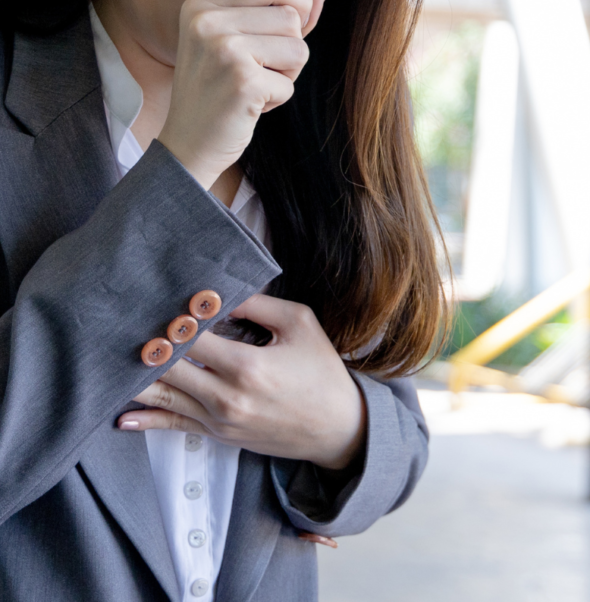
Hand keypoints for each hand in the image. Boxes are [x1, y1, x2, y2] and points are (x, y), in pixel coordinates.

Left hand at [118, 296, 366, 470]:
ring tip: (110, 360)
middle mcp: (227, 397)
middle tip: (124, 323)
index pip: (192, 337)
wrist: (338, 428)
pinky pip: (175, 427)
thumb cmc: (322, 371)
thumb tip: (219, 295)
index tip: (160, 299)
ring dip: (137, 379)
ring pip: (165, 397)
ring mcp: (219, 421)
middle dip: (148, 345)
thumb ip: (258, 305)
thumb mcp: (300, 324)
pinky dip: (147, 421)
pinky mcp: (219, 435)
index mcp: (247, 366)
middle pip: (169, 368)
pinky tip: (121, 417)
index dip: (173, 319)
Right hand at [158, 0, 325, 189]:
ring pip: (298, 48)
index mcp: (202, 4)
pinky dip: (278, 98)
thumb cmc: (219, 90)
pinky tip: (249, 105)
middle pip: (291, 16)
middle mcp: (208, 21)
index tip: (283, 32)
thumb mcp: (243, 42)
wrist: (188, 144)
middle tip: (261, 68)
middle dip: (290, 47)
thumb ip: (279, 14)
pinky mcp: (241, 82)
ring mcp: (223, 50)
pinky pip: (290, 83)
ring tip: (254, 85)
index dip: (295, 3)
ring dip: (287, 74)